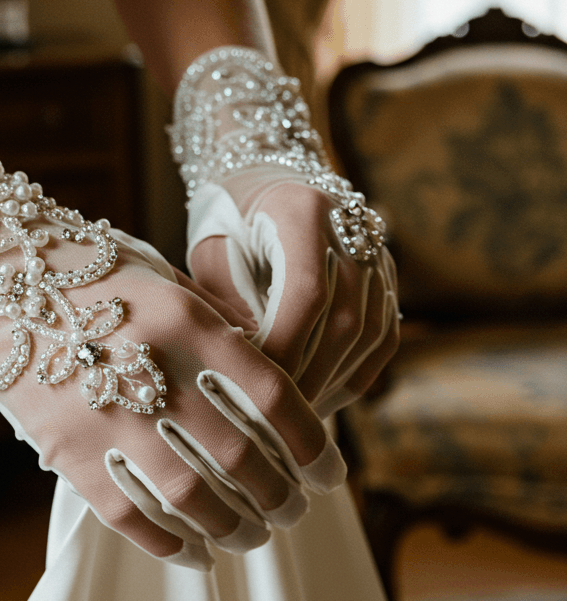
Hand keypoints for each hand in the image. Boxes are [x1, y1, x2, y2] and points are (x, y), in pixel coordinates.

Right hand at [0, 229, 345, 568]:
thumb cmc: (90, 270)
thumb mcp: (163, 280)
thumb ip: (213, 329)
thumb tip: (273, 390)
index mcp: (186, 320)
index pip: (274, 398)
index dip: (312, 444)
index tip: (331, 471)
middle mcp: (151, 369)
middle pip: (240, 458)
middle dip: (279, 498)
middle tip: (293, 512)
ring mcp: (104, 415)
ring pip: (190, 497)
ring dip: (233, 528)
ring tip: (252, 538)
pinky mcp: (64, 448)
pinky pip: (127, 513)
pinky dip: (169, 544)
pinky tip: (196, 556)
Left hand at [188, 170, 399, 417]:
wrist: (267, 181)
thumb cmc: (228, 223)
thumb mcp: (214, 256)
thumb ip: (230, 308)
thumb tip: (245, 375)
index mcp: (302, 210)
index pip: (307, 292)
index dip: (285, 346)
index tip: (255, 383)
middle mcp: (353, 226)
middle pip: (345, 318)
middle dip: (307, 375)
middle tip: (272, 417)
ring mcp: (378, 251)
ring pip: (369, 333)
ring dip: (331, 382)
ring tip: (294, 418)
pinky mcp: (387, 276)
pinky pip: (382, 337)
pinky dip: (353, 374)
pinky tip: (321, 401)